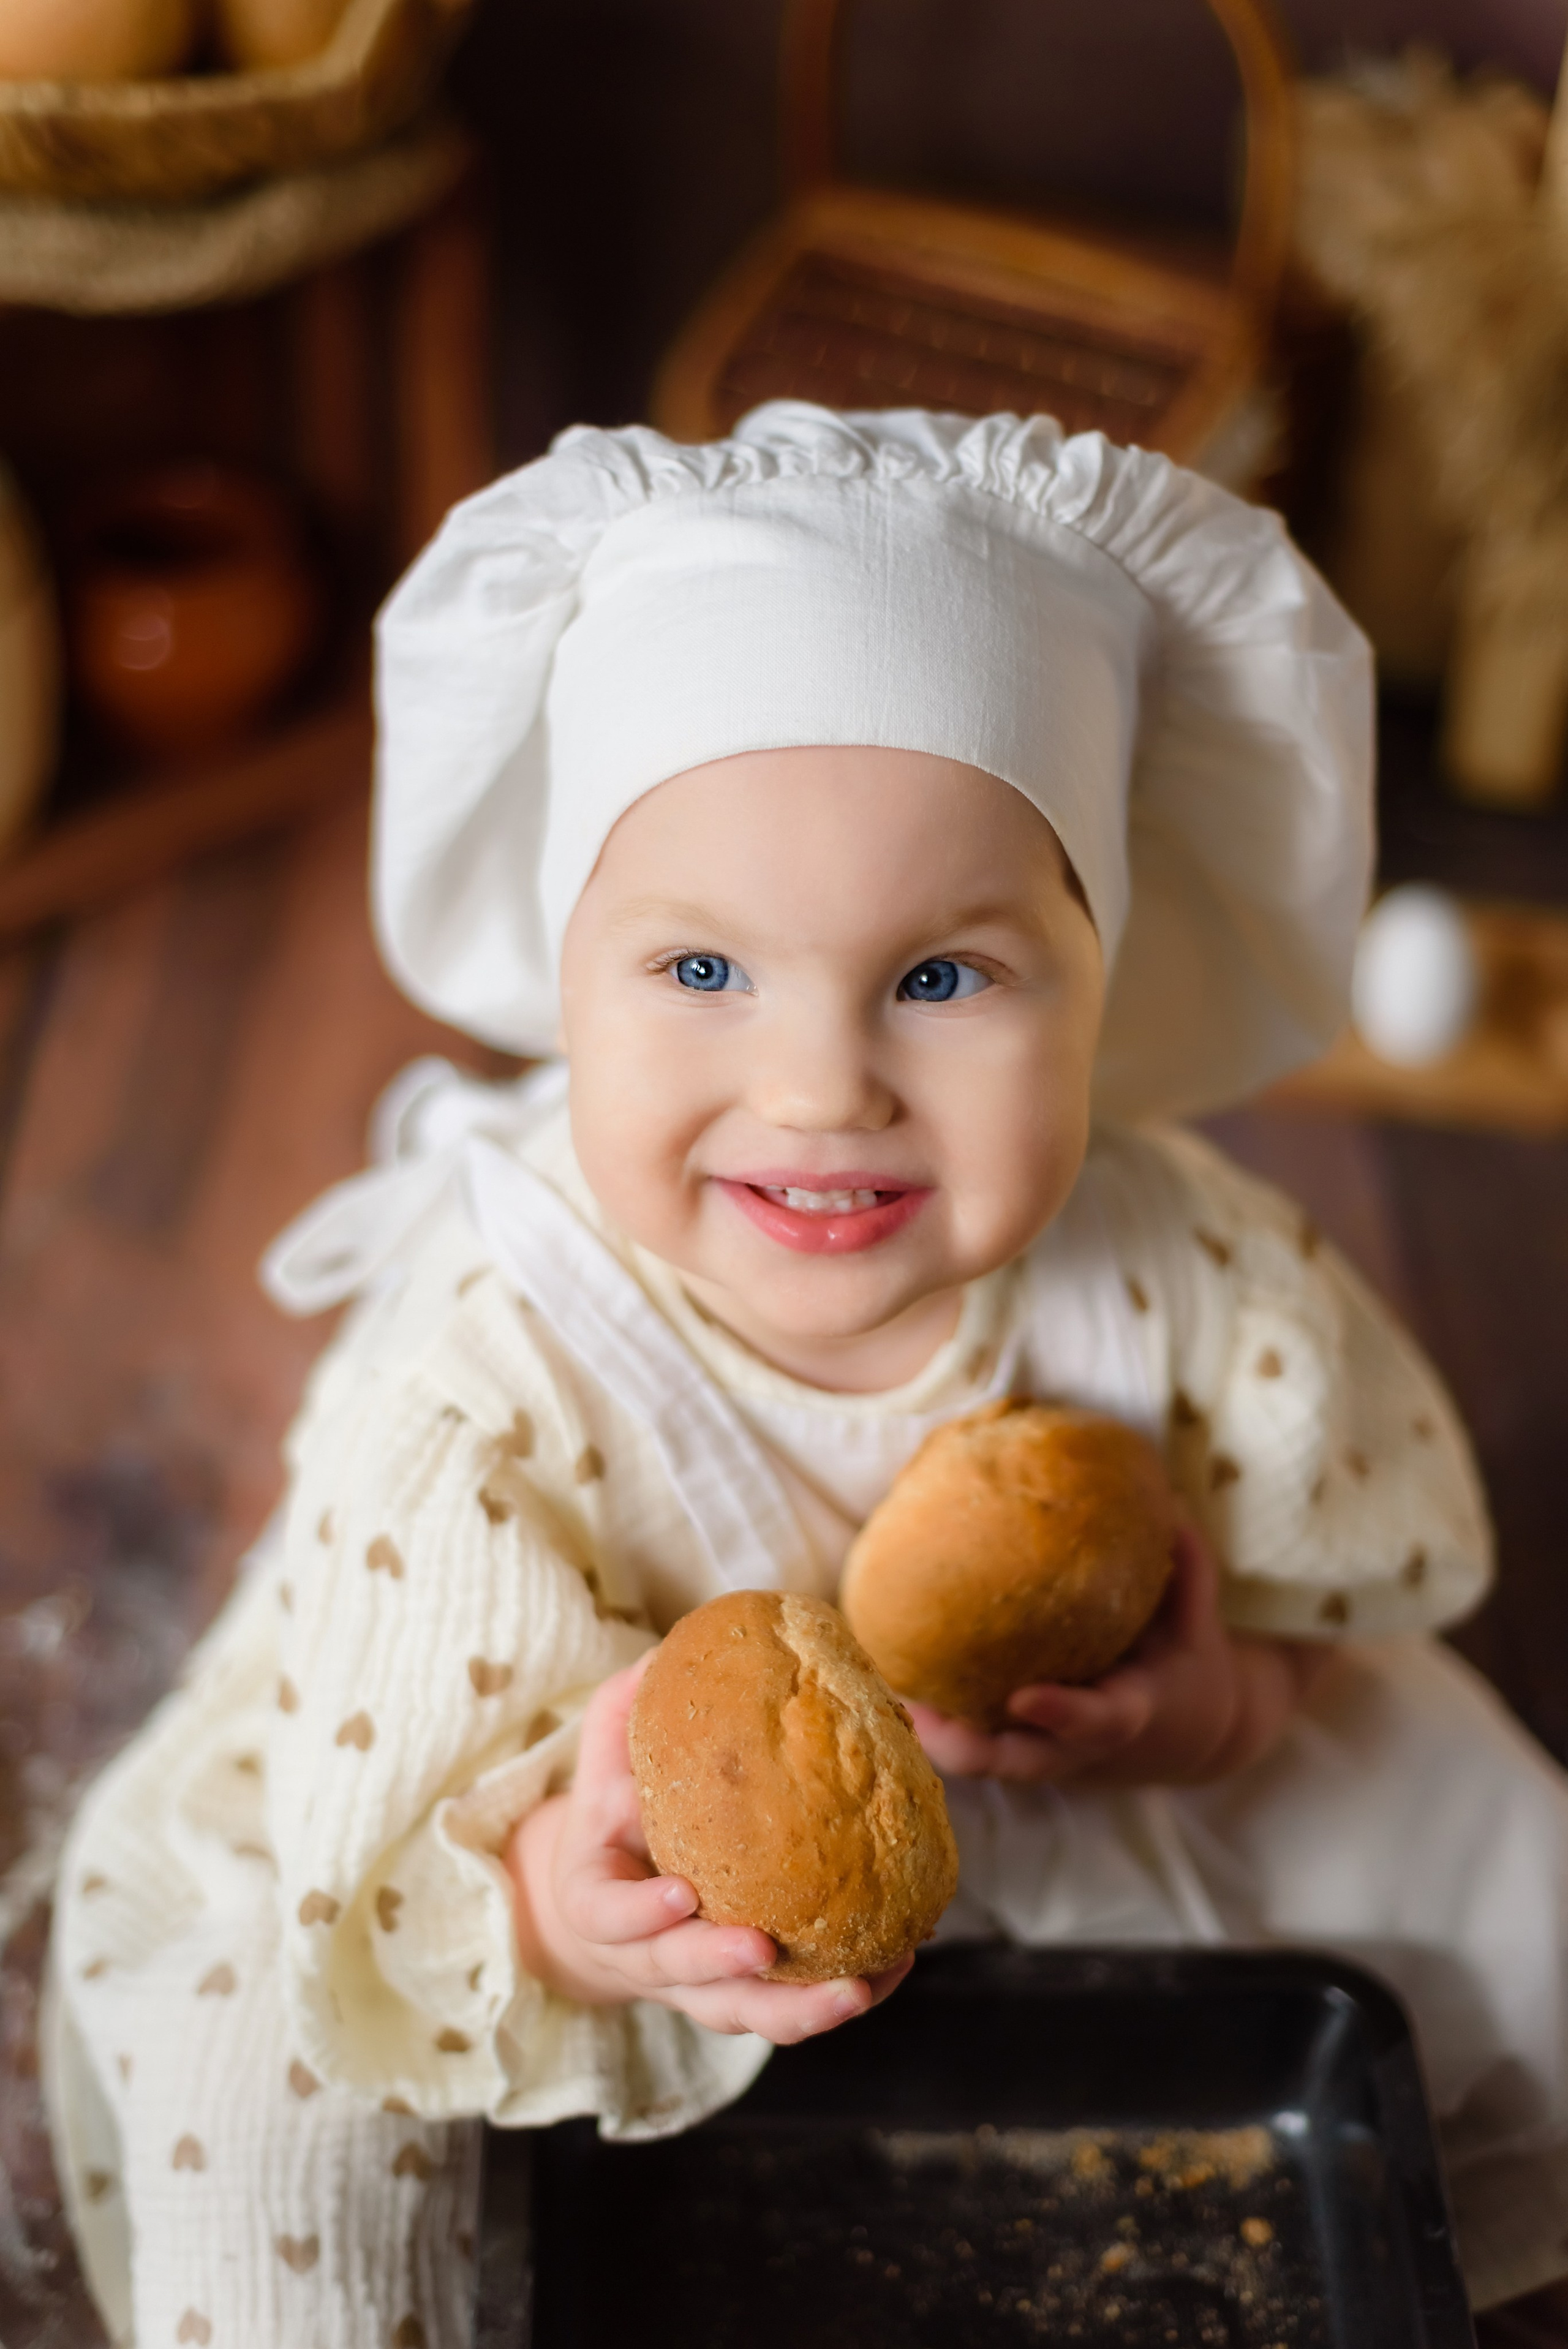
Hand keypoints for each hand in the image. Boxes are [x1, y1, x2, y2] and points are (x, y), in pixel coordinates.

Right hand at [503, 1655, 912, 2042]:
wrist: (609, 1886)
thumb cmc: (614, 1804)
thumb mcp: (607, 1751)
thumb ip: (629, 1706)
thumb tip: (672, 1650)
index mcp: (598, 1899)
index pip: (607, 1916)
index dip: (639, 1914)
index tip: (678, 1893)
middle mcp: (643, 1956)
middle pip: (679, 1978)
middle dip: (721, 1966)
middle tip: (765, 1949)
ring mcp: (694, 1986)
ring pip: (741, 2012)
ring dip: (799, 2007)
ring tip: (859, 1987)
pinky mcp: (742, 1995)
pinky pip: (784, 2011)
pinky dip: (834, 1998)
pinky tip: (891, 1970)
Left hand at [907, 1519, 1335, 1788]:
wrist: (1192, 1736)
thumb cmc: (1188, 1667)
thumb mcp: (1199, 1621)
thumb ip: (1187, 1565)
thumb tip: (1163, 1496)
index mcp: (1130, 1716)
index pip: (1097, 1722)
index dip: (1062, 1714)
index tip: (1025, 1697)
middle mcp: (1081, 1747)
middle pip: (1018, 1763)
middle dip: (967, 1747)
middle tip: (916, 1710)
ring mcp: (1048, 1756)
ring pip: (983, 1760)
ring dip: (934, 1733)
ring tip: (885, 1685)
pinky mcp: (1024, 1749)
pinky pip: (973, 1741)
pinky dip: (936, 1719)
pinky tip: (892, 1672)